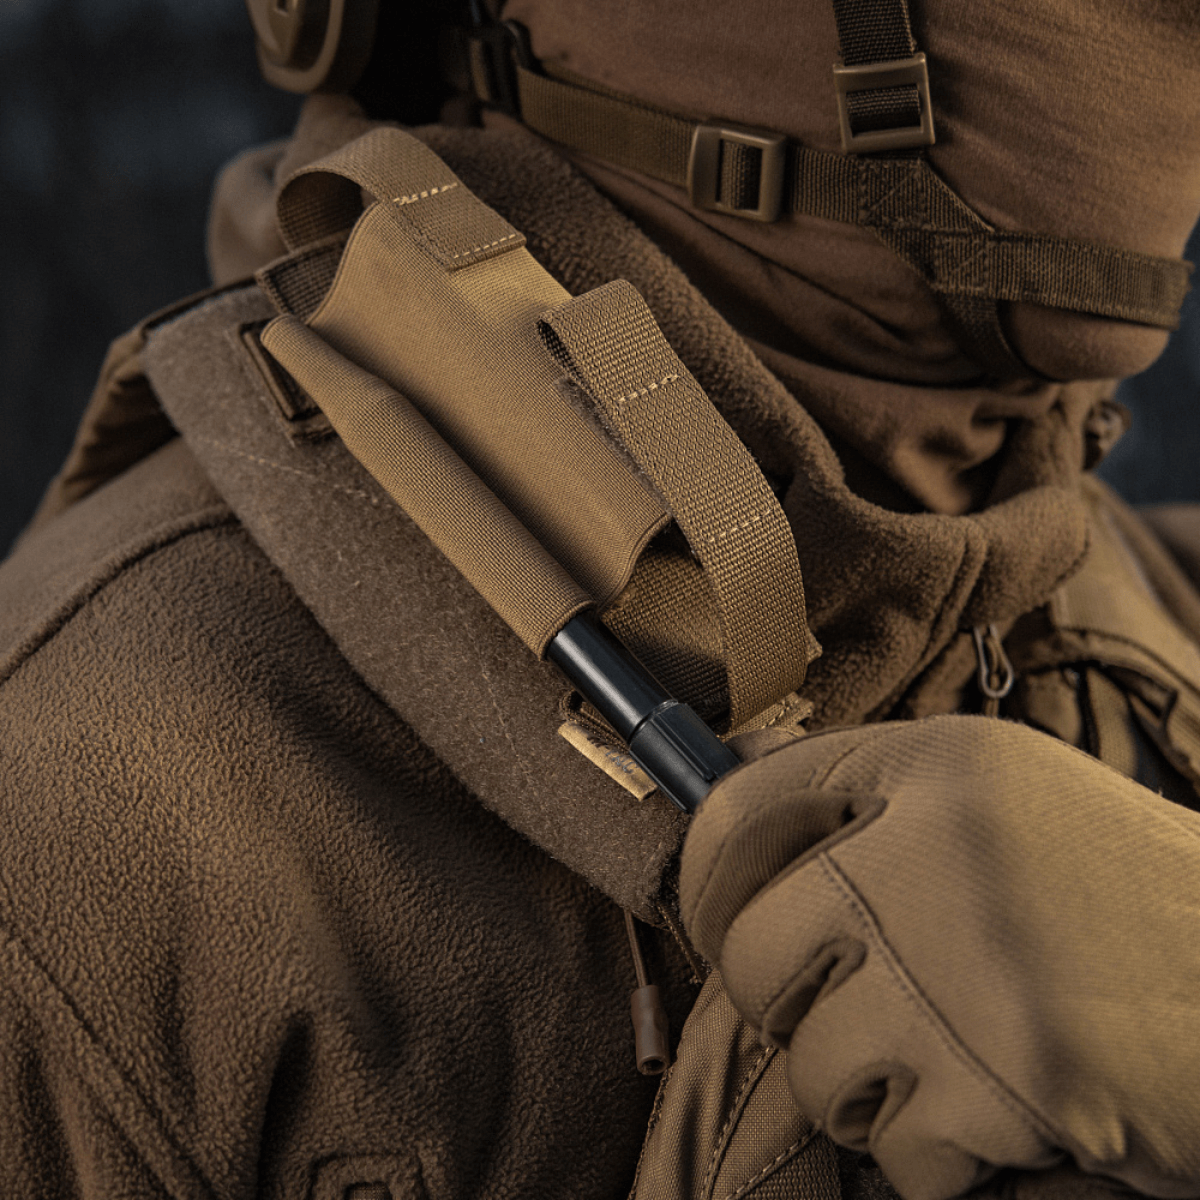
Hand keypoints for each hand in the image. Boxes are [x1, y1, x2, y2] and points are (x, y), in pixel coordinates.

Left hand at [681, 716, 1199, 1199]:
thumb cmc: (1116, 898)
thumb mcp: (995, 803)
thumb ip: (875, 814)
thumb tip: (728, 852)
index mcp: (931, 762)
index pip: (737, 811)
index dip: (707, 882)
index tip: (720, 925)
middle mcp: (935, 842)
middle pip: (750, 951)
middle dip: (788, 1005)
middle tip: (856, 1015)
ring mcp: (969, 957)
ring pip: (814, 1065)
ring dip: (869, 1088)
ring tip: (949, 1062)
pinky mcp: (1013, 1073)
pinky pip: (898, 1149)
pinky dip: (940, 1154)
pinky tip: (1002, 1113)